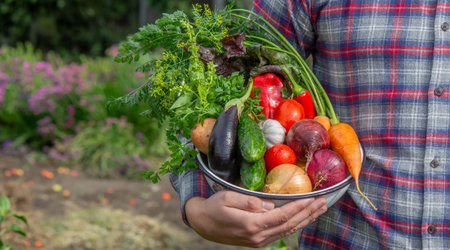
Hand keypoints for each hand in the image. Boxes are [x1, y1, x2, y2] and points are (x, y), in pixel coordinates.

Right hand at [185, 190, 326, 247]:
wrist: (202, 223)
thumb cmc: (213, 207)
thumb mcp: (228, 198)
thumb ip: (249, 201)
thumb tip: (270, 205)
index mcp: (252, 224)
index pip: (283, 216)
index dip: (300, 207)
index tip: (314, 198)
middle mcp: (258, 236)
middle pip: (290, 224)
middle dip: (308, 213)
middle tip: (324, 203)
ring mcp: (258, 240)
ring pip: (287, 230)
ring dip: (305, 220)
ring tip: (319, 210)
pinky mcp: (257, 240)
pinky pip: (280, 232)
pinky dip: (294, 224)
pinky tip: (302, 219)